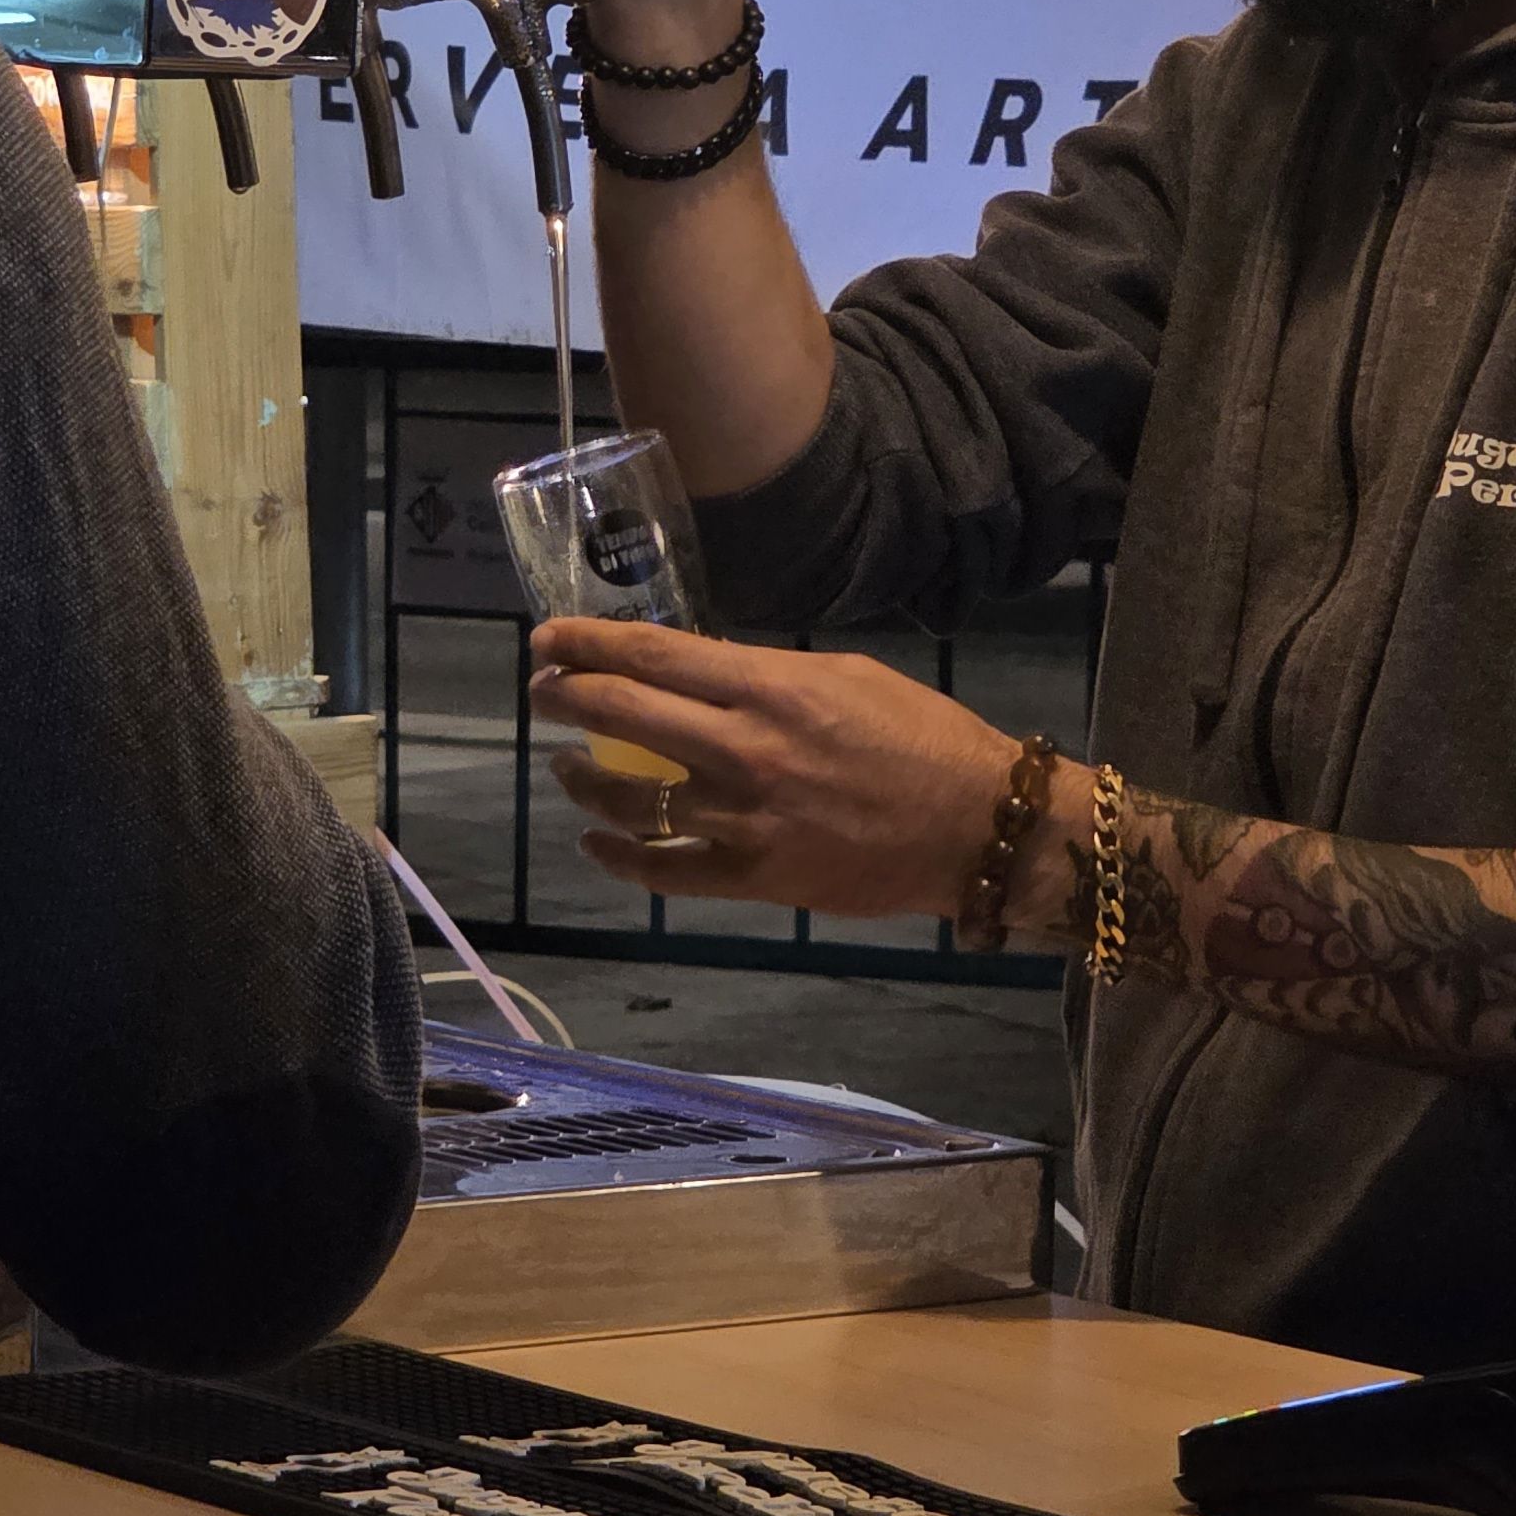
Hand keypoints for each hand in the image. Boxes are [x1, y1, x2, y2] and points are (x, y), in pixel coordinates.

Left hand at [527, 619, 1030, 916]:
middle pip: (624, 715)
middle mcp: (744, 748)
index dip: (588, 644)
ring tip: (565, 764)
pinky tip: (596, 841)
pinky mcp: (752, 877)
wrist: (972, 826)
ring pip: (628, 800)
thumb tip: (701, 674)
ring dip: (582, 778)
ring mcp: (742, 818)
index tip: (547, 637)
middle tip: (542, 688)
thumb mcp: (844, 675)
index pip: (653, 656)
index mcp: (770, 687)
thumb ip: (766, 675)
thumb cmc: (919, 737)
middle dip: (567, 696)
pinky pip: (661, 871)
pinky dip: (617, 856)